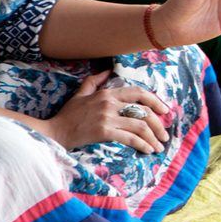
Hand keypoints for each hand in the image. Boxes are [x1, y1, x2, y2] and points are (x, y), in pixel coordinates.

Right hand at [44, 69, 171, 153]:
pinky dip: (142, 144)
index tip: (164, 111)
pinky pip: (130, 138)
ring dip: (153, 137)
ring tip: (158, 147)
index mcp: (107, 93)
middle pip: (143, 110)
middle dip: (159, 124)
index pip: (138, 92)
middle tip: (165, 135)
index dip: (155, 101)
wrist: (55, 131)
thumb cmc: (68, 114)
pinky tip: (147, 150)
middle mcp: (110, 103)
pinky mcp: (104, 131)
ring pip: (140, 125)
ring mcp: (107, 117)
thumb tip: (107, 71)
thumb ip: (95, 81)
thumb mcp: (81, 93)